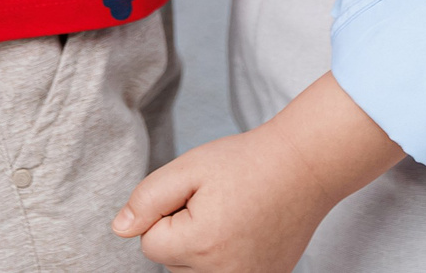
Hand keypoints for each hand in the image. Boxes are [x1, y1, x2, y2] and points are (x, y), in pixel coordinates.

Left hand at [112, 72, 402, 271]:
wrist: (305, 167)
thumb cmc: (247, 162)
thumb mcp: (189, 167)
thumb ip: (147, 199)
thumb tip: (119, 230)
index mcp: (200, 246)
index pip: (150, 243)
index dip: (168, 212)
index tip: (200, 194)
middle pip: (172, 263)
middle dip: (183, 233)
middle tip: (218, 202)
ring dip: (201, 250)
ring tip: (232, 216)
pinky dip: (225, 259)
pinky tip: (245, 232)